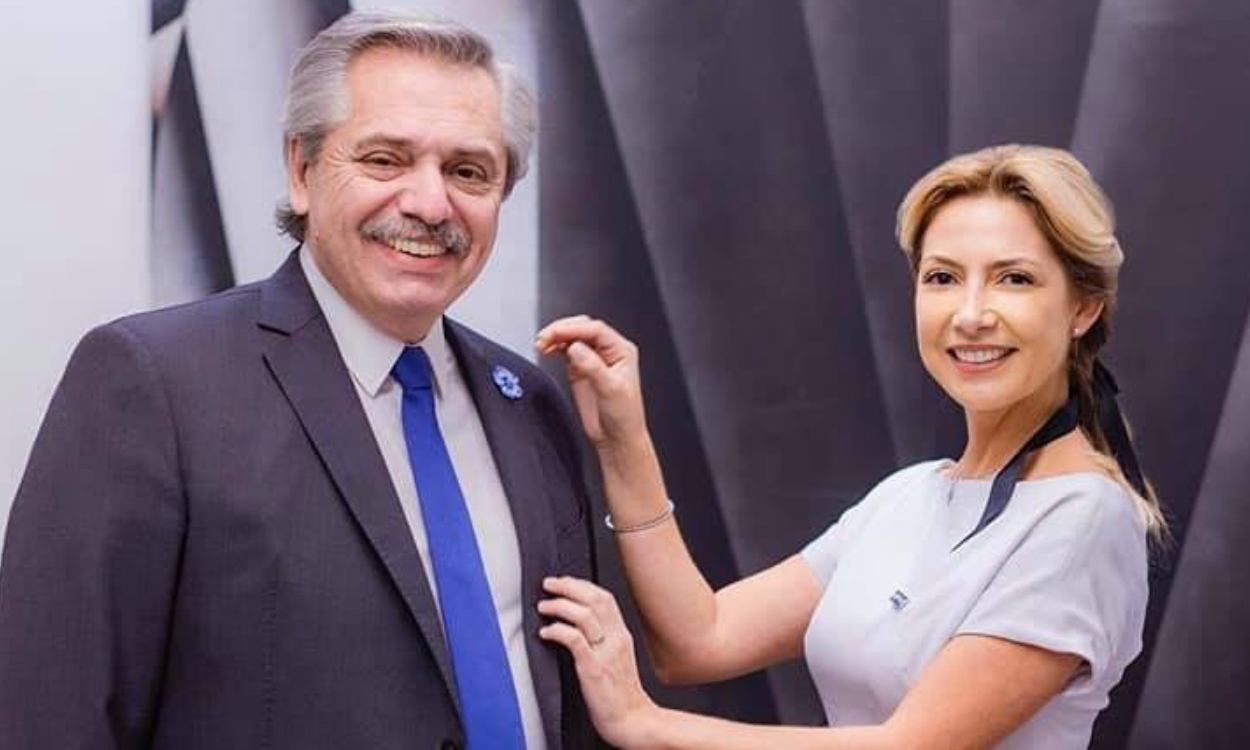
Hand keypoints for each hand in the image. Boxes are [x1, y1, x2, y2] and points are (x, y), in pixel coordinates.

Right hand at [535, 316, 646, 448]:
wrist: (616, 438)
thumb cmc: (624, 416)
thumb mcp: (611, 389)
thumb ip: (592, 366)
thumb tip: (575, 347)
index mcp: (621, 350)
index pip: (595, 329)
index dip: (573, 328)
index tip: (554, 333)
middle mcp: (608, 351)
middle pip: (582, 328)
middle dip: (561, 330)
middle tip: (543, 338)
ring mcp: (593, 359)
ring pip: (571, 338)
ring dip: (555, 338)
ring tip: (540, 344)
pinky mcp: (580, 369)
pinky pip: (565, 350)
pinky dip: (554, 348)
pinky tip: (545, 350)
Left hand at [538, 576, 659, 749]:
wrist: (633, 721)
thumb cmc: (620, 694)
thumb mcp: (616, 659)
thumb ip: (603, 640)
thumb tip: (577, 625)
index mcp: (621, 635)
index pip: (604, 598)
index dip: (582, 585)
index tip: (564, 581)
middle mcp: (616, 639)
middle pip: (595, 599)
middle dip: (568, 586)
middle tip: (548, 584)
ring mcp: (606, 653)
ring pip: (584, 615)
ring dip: (560, 605)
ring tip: (544, 607)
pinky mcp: (594, 669)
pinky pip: (575, 640)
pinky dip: (558, 630)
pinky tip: (546, 632)